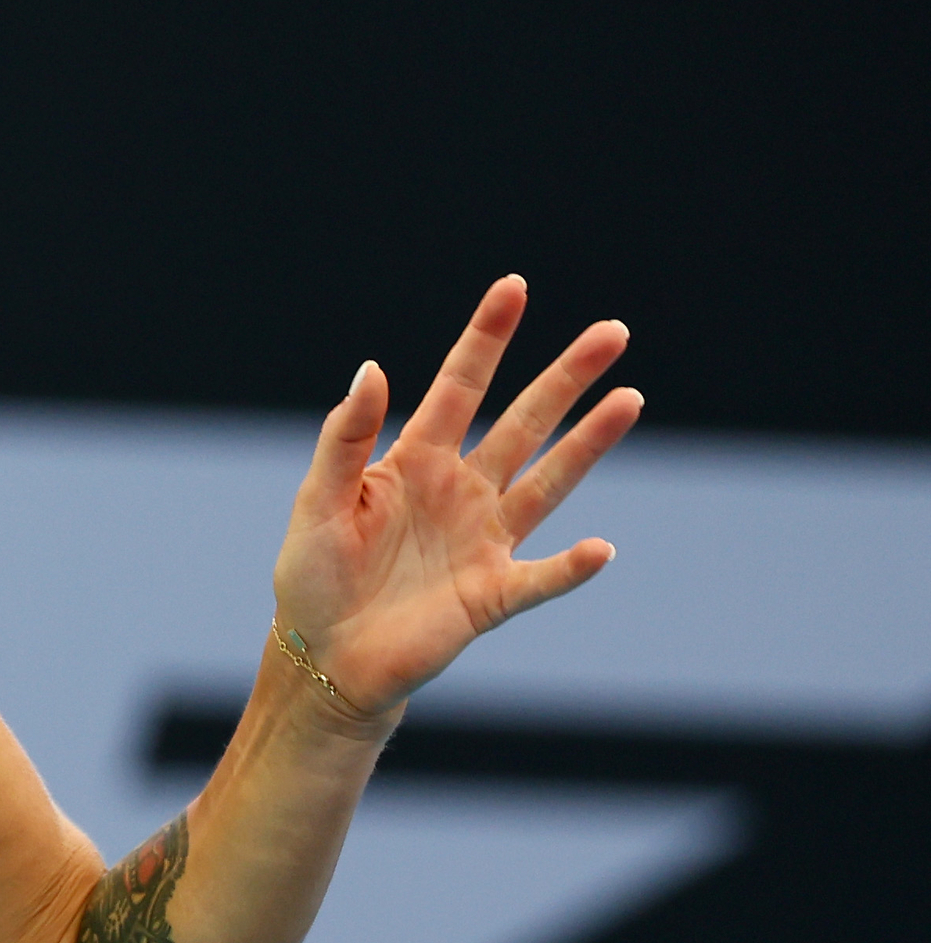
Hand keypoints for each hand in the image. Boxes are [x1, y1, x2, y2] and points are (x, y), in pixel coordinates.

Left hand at [273, 276, 641, 720]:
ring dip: (588, 444)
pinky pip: (540, 578)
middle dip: (565, 377)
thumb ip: (345, 438)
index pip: (460, 386)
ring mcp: (483, 541)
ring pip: (548, 482)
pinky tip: (599, 549)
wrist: (324, 656)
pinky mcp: (493, 594)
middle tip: (613, 331)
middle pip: (523, 422)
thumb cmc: (313, 575)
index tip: (514, 287)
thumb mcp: (318, 500)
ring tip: (630, 398)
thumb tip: (373, 368)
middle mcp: (460, 491)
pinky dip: (569, 568)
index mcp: (414, 461)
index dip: (486, 338)